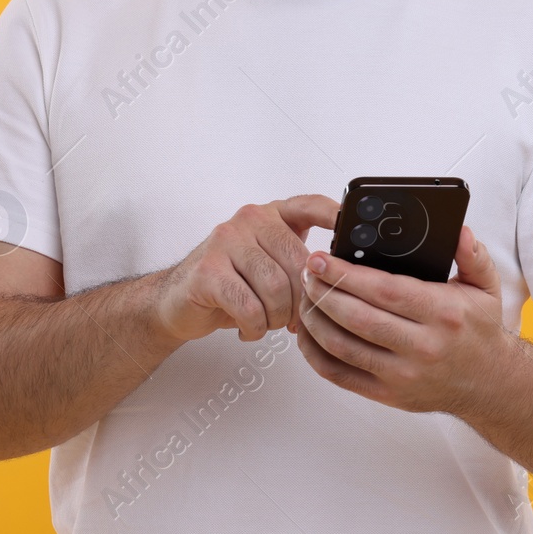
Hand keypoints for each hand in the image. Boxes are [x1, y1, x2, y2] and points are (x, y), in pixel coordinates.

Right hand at [154, 194, 340, 343]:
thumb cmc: (232, 284)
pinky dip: (255, 327)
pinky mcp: (207, 271)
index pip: (310, 205)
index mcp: (271, 214)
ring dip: (277, 318)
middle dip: (302, 300)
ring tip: (269, 323)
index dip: (335, 216)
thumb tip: (344, 276)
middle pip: (298, 261)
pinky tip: (249, 328)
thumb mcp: (270, 263)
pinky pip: (250, 307)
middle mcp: (250, 220)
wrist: (177, 301)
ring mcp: (226, 241)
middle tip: (296, 320)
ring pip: (276, 287)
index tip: (355, 234)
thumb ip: (301, 259)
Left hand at [296, 225, 508, 413]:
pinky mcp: (387, 394)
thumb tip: (461, 233)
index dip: (347, 274)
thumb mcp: (486, 287)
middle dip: (324, 292)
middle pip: (357, 317)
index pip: (385, 290)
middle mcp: (422, 346)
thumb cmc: (479, 332)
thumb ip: (473, 256)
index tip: (323, 259)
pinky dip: (316, 354)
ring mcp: (402, 375)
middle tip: (307, 272)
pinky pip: (339, 375)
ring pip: (342, 346)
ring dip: (315, 320)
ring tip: (305, 296)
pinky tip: (309, 333)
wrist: (489, 383)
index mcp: (443, 313)